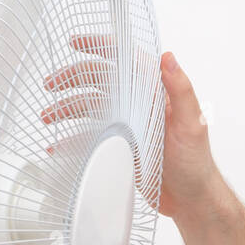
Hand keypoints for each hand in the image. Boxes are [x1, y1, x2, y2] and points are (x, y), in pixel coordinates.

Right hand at [40, 38, 219, 220]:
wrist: (191, 201)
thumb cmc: (196, 163)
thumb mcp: (191, 124)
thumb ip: (180, 91)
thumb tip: (168, 58)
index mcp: (156, 95)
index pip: (126, 61)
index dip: (101, 48)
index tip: (77, 43)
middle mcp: (139, 106)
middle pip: (100, 82)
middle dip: (73, 79)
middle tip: (50, 85)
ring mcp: (127, 127)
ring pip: (91, 109)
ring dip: (66, 109)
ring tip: (47, 116)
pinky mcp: (119, 148)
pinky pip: (91, 139)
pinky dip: (72, 140)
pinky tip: (57, 145)